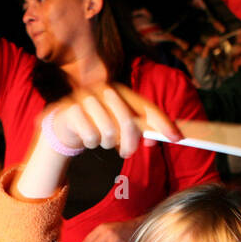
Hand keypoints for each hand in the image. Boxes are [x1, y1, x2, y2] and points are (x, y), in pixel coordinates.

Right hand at [16, 83, 181, 199]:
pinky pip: (91, 137)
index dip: (162, 123)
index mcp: (120, 91)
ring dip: (106, 143)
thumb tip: (155, 139)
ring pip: (108, 131)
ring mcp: (86, 98)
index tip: (177, 138)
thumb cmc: (97, 124)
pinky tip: (85, 137)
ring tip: (100, 139)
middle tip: (126, 151)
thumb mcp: (119, 126)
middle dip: (130, 141)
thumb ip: (137, 131)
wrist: (63, 123)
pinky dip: (91, 143)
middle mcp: (105, 90)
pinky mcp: (71, 110)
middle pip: (128, 120)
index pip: (146, 107)